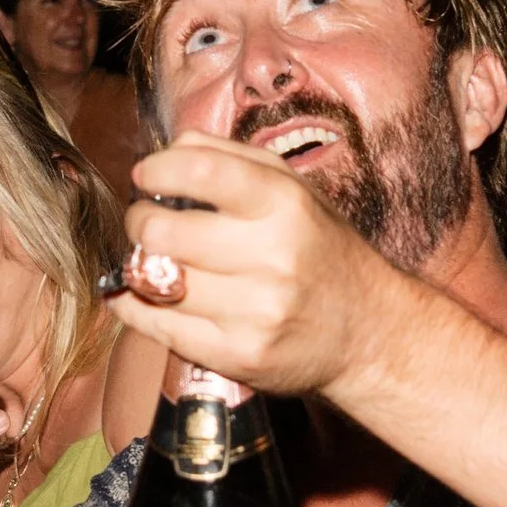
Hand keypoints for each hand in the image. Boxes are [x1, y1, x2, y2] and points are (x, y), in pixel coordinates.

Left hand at [109, 134, 385, 398]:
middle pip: (163, 231)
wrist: (369, 334)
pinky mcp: (239, 356)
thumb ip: (230, 158)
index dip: (158, 170)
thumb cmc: (320, 251)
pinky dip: (137, 307)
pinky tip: (145, 295)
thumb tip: (168, 149)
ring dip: (140, 267)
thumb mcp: (295, 190)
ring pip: (155, 281)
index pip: (201, 172)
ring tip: (155, 261)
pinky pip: (158, 326)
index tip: (146, 176)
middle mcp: (273, 257)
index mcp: (285, 205)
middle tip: (147, 223)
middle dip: (140, 221)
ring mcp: (255, 312)